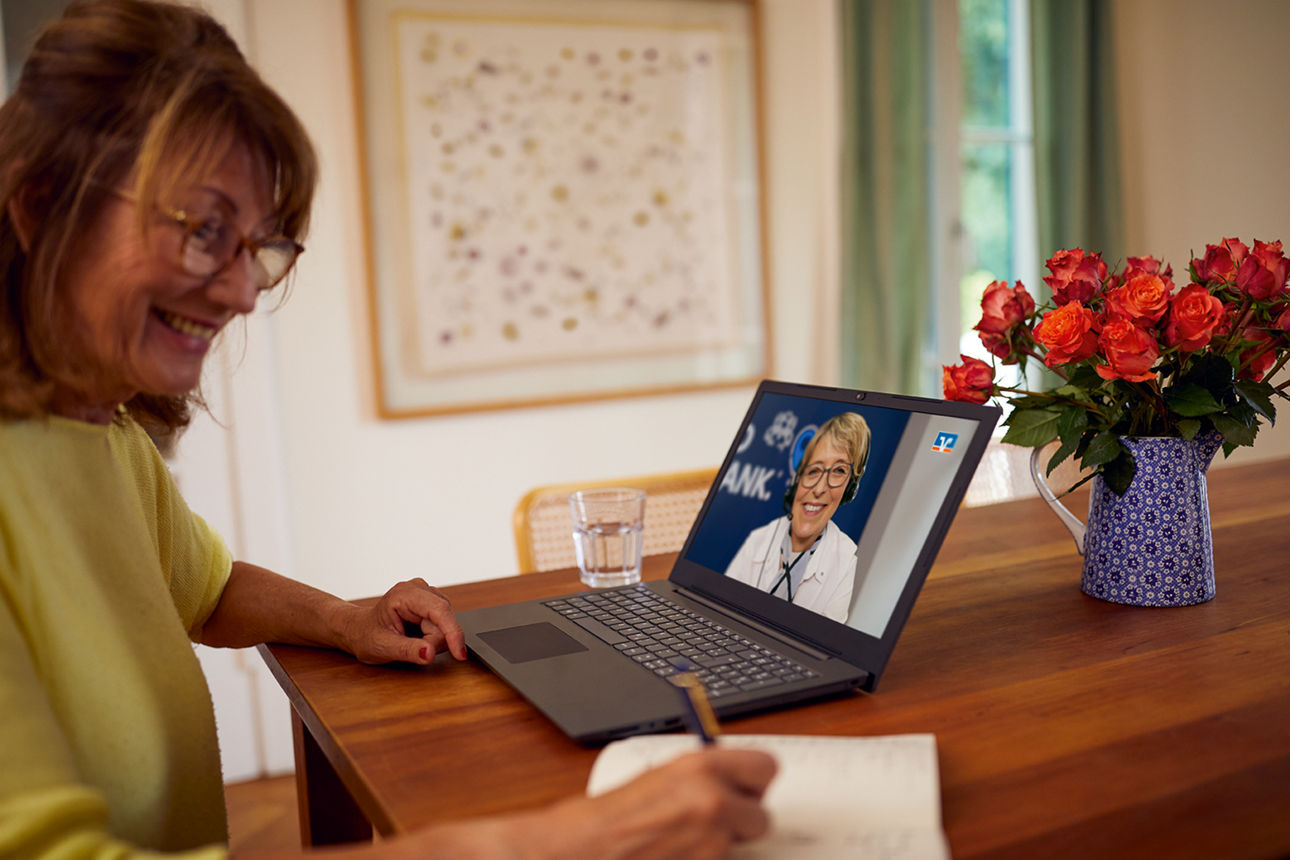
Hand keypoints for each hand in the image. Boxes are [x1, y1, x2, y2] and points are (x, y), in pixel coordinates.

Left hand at [341, 578, 466, 665]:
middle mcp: (419, 589)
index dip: (452, 633)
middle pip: (445, 620)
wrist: (360, 630)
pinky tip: (418, 636)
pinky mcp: (433, 603)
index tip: (459, 654)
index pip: (439, 611)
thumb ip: (407, 651)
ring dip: (434, 639)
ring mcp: (428, 594)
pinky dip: (434, 636)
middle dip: (433, 641)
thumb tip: (430, 653)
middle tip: (410, 649)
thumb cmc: (367, 636)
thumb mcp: (383, 647)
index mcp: (405, 594)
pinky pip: (445, 624)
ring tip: (410, 640)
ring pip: (447, 623)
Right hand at [358, 749, 776, 858]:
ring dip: (719, 850)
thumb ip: (697, 780)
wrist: (571, 857)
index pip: (766, 768)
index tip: (742, 789)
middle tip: (706, 825)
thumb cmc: (597, 824)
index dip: (752, 782)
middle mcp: (713, 803)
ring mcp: (711, 846)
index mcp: (700, 768)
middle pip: (761, 815)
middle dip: (738, 822)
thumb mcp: (654, 781)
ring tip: (679, 848)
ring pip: (742, 849)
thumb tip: (726, 784)